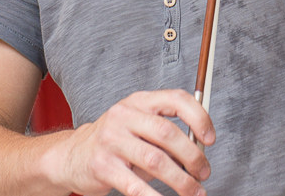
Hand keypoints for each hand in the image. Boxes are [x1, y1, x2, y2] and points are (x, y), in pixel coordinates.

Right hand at [48, 89, 214, 195]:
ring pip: (156, 160)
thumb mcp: (138, 126)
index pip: (175, 99)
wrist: (73, 155)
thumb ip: (165, 133)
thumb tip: (199, 152)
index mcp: (138, 101)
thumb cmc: (115, 142)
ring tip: (193, 191)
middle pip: (167, 132)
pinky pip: (136, 186)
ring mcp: (111, 140)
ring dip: (181, 181)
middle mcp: (123, 116)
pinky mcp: (103, 166)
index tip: (210, 138)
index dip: (198, 117)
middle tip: (203, 173)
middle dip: (193, 157)